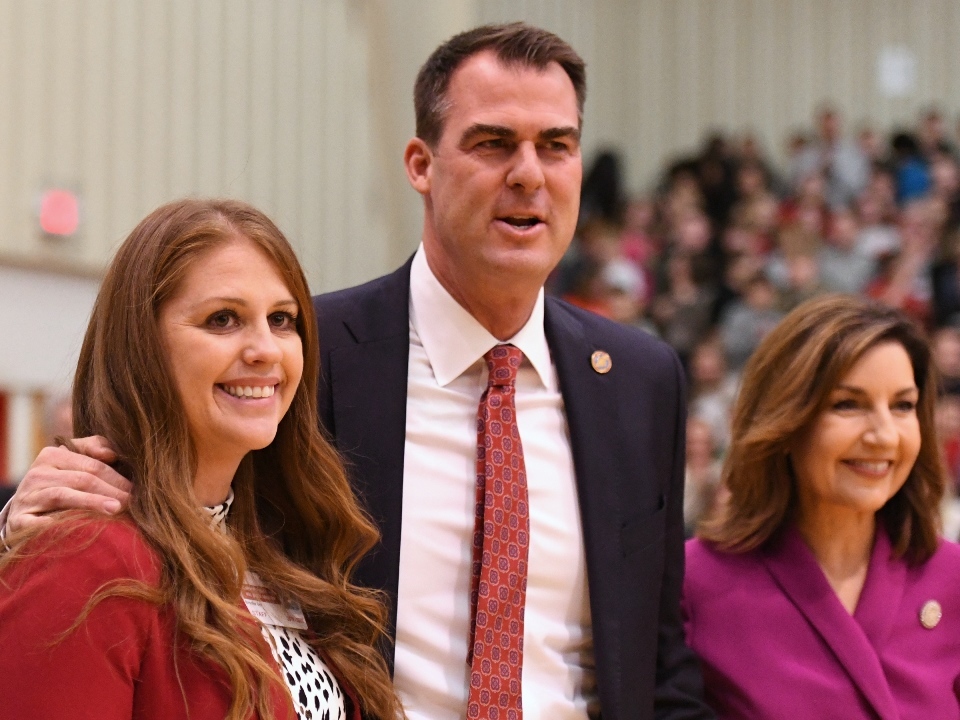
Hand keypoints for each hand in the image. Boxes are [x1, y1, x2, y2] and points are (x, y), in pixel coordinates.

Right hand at [7, 437, 131, 533]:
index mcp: (52, 455)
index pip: (92, 465)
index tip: (135, 489)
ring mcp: (27, 497)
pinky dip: (57, 524)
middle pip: (82, 480)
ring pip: (63, 496)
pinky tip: (77, 527)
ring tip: (115, 509)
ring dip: (92, 503)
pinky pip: (39, 522)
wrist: (24, 512)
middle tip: (131, 502)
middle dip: (111, 491)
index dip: (117, 477)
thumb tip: (111, 453)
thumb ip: (93, 448)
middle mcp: (37, 474)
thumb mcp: (74, 462)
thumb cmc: (60, 484)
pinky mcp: (19, 520)